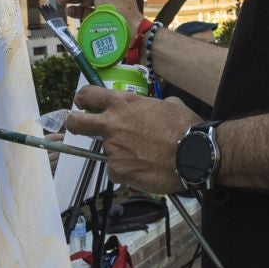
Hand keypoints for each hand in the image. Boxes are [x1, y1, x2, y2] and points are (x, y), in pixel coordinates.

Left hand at [67, 86, 197, 194]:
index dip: (83, 100)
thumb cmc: (185, 127)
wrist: (194, 155)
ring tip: (143, 158)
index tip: (84, 105)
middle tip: (82, 128)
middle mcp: (112, 124)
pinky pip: (116, 171)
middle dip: (74, 124)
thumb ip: (151, 106)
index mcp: (123, 103)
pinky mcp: (116, 170)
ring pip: (106, 152)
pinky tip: (144, 170)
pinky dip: (127, 172)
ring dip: (120, 154)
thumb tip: (151, 110)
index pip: (88, 95)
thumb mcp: (169, 104)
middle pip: (75, 123)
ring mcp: (112, 148)